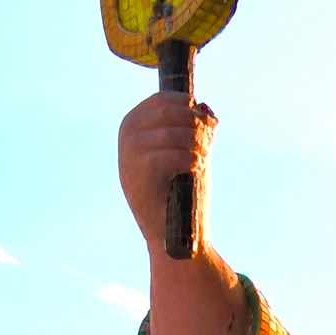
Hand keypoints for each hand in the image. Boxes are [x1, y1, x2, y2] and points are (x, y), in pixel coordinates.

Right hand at [118, 93, 216, 251]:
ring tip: (201, 159)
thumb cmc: (183, 192)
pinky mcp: (139, 174)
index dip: (190, 107)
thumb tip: (206, 108)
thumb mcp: (189, 151)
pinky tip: (195, 170)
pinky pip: (175, 154)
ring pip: (174, 133)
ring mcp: (129, 155)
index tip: (208, 124)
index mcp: (134, 125)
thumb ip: (194, 128)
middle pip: (169, 111)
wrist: (175, 234)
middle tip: (207, 144)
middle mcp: (127, 136)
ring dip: (197, 144)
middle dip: (196, 125)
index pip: (163, 99)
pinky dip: (193, 160)